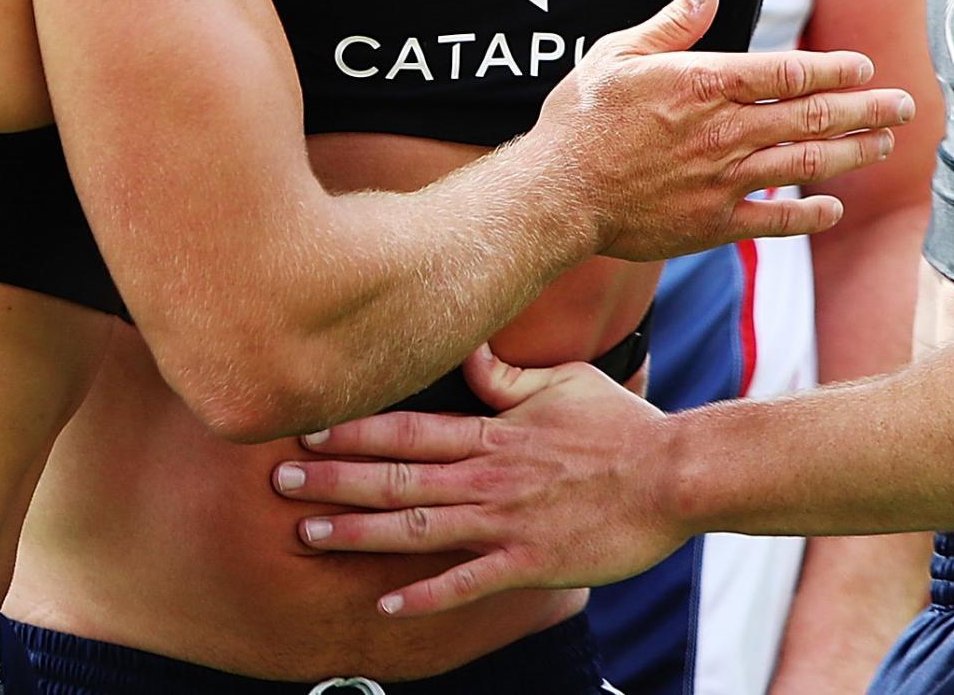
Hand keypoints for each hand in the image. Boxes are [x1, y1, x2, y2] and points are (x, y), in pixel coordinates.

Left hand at [275, 346, 681, 616]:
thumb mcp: (563, 382)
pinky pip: (468, 582)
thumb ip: (508, 374)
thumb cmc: (622, 427)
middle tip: (279, 483)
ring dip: (358, 533)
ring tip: (307, 536)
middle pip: (396, 476)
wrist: (674, 474)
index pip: (408, 427)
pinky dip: (426, 595)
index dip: (353, 429)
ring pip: (417, 527)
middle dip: (334, 480)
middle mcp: (487, 475)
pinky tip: (385, 605)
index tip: (306, 429)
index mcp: (493, 432)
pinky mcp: (530, 561)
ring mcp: (506, 520)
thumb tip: (470, 348)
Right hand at [539, 0, 914, 260]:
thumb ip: (672, 24)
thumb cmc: (581, 119)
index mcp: (705, 84)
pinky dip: (809, 215)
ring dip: (853, 154)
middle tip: (905, 104)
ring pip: (805, 165)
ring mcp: (723, 181)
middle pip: (812, 117)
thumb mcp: (617, 54)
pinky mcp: (713, 224)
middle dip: (866, 109)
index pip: (788, 73)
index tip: (865, 66)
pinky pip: (775, 221)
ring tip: (885, 144)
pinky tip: (834, 210)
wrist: (557, 195)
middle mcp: (725, 132)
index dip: (834, 70)